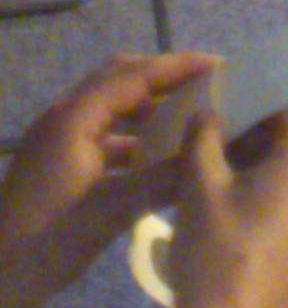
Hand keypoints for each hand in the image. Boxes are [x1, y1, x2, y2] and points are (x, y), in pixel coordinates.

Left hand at [0, 52, 215, 307]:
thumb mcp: (113, 211)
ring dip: (146, 109)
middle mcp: (62, 118)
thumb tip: (211, 154)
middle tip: (204, 88)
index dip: (177, 67)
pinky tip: (154, 161)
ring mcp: (55, 142)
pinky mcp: (54, 165)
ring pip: (108, 109)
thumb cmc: (48, 242)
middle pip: (118, 80)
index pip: (133, 75)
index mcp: (73, 118)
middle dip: (162, 79)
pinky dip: (130, 138)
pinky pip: (100, 136)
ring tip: (186, 121)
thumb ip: (164, 179)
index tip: (219, 65)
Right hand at [165, 107, 287, 307]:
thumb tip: (208, 111)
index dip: (256, 107)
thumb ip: (204, 136)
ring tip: (217, 188)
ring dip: (260, 178)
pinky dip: (268, 209)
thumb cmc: (213, 248)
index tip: (225, 115)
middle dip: (254, 143)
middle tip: (212, 151)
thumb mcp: (199, 184)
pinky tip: (234, 225)